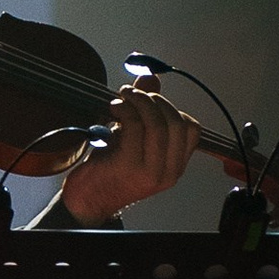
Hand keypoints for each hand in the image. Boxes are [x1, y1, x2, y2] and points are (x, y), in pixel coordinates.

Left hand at [59, 76, 200, 225]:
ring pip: (157, 124)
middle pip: (176, 122)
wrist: (87, 201)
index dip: (172, 108)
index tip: (150, 101)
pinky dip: (125, 110)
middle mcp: (169, 171)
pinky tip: (114, 108)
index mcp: (175, 166)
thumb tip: (150, 78)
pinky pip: (134, 128)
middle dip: (154, 100)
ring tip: (123, 97)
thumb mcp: (132, 139)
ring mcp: (151, 171)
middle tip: (133, 93)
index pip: (191, 130)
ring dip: (139, 102)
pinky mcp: (129, 167)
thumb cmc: (109, 170)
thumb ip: (145, 111)